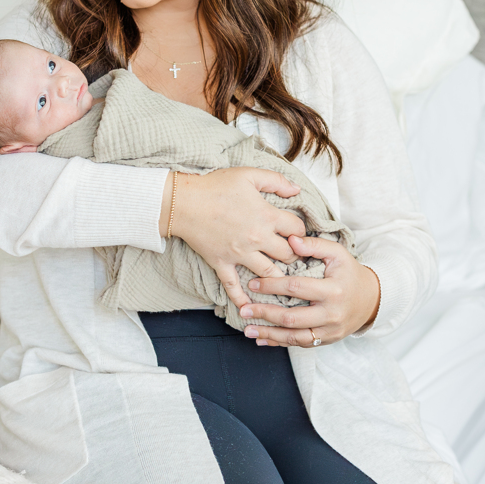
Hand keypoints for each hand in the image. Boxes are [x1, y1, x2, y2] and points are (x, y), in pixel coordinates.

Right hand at [164, 168, 306, 309]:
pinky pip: (233, 287)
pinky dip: (242, 300)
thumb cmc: (214, 185)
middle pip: (288, 255)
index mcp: (266, 216)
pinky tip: (249, 309)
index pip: (297, 230)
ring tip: (281, 278)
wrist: (183, 202)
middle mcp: (257, 238)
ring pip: (269, 274)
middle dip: (294, 255)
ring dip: (278, 277)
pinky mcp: (222, 263)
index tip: (296, 232)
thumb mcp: (248, 174)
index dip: (301, 231)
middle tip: (292, 254)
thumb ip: (276, 180)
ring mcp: (240, 254)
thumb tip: (297, 189)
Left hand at [238, 234, 379, 346]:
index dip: (272, 285)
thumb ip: (314, 245)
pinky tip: (262, 339)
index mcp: (333, 290)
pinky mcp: (327, 340)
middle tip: (243, 309)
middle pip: (292, 318)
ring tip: (248, 329)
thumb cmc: (349, 272)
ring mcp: (330, 330)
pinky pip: (301, 344)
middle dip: (265, 314)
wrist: (371, 299)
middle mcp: (331, 314)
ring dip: (269, 334)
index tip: (252, 284)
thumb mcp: (338, 253)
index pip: (296, 288)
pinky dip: (280, 343)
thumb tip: (290, 240)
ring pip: (295, 336)